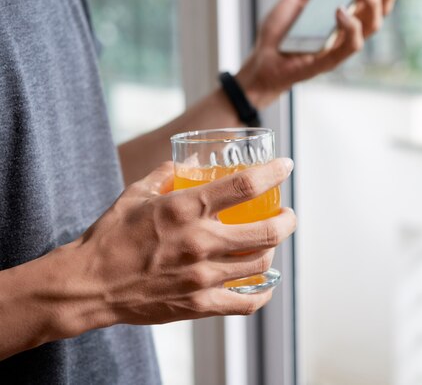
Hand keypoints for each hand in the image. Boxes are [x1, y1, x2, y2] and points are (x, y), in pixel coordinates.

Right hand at [67, 159, 295, 330]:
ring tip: (270, 242)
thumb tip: (191, 163)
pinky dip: (263, 293)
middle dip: (287, 219)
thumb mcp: (136, 193)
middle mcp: (199, 242)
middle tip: (287, 214)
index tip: (286, 167)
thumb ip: (167, 174)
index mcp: (185, 209)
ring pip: (261, 264)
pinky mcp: (199, 304)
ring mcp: (202, 276)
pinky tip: (264, 283)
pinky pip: (246, 303)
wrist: (88, 284)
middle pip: (267, 231)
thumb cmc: (110, 236)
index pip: (245, 185)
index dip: (274, 173)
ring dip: (274, 250)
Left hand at [236, 0, 399, 106]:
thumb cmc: (279, 33)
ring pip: (372, 26)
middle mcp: (347, 30)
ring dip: (371, 2)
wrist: (260, 60)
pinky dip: (350, 26)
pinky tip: (339, 10)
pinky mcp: (330, 60)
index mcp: (344, 15)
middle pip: (380, 9)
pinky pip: (350, 46)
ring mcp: (340, 46)